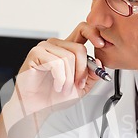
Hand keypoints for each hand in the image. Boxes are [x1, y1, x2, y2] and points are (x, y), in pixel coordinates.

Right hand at [0, 23, 106, 137]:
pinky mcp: (35, 54)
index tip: (101, 44)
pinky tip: (56, 86)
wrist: (37, 108)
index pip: (83, 30)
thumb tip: (99, 63)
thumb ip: (92, 75)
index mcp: (67, 49)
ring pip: (68, 57)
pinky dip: (60, 79)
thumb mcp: (81, 87)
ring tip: (64, 88)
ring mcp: (44, 48)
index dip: (94, 33)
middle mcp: (56, 45)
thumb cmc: (54, 96)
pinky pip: (56, 63)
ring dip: (69, 79)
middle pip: (79, 49)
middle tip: (77, 85)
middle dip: (82, 71)